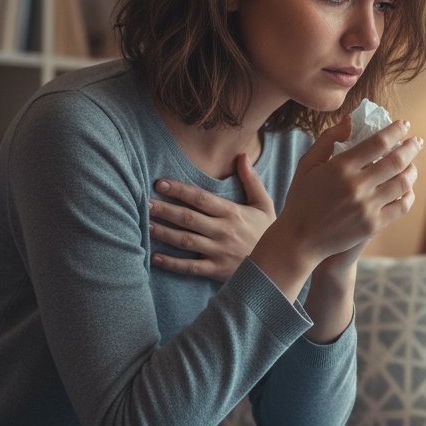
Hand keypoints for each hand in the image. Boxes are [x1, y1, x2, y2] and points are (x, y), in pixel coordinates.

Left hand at [149, 153, 274, 280]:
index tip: (160, 184)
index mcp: (232, 212)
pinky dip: (171, 263)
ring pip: (185, 241)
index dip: (179, 190)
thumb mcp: (264, 204)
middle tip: (146, 203)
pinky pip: (190, 267)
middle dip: (166, 210)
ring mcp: (219, 251)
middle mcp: (223, 231)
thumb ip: (252, 180)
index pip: (201, 198)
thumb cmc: (267, 232)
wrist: (279, 264)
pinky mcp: (216, 270)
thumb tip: (242, 155)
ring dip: (164, 233)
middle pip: (189, 218)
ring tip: (147, 225)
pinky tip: (154, 257)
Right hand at [250, 117, 422, 296]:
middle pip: (396, 161)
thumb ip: (328, 139)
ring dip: (412, 170)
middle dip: (411, 148)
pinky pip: (401, 206)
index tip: (404, 125)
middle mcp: (356, 186)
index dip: (396, 131)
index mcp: (340, 168)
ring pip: (402, 183)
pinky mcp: (373, 226)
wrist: (299, 240)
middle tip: (417, 142)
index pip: (378, 143)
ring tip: (412, 164)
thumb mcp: (307, 164)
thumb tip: (351, 120)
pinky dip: (408, 194)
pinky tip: (407, 189)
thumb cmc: (301, 199)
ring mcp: (366, 207)